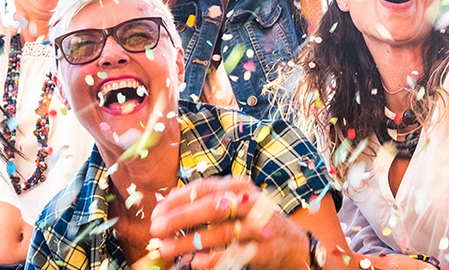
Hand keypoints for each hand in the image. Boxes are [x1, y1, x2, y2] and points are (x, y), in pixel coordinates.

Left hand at [146, 177, 305, 269]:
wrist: (292, 243)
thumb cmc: (253, 222)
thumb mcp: (232, 206)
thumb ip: (206, 205)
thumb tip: (168, 208)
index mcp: (238, 186)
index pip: (204, 188)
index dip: (178, 199)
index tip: (157, 211)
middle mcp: (250, 200)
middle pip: (212, 206)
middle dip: (180, 218)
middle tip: (156, 229)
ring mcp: (259, 223)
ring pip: (221, 231)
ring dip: (190, 241)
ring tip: (167, 248)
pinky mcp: (264, 247)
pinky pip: (236, 252)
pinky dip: (214, 258)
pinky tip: (196, 262)